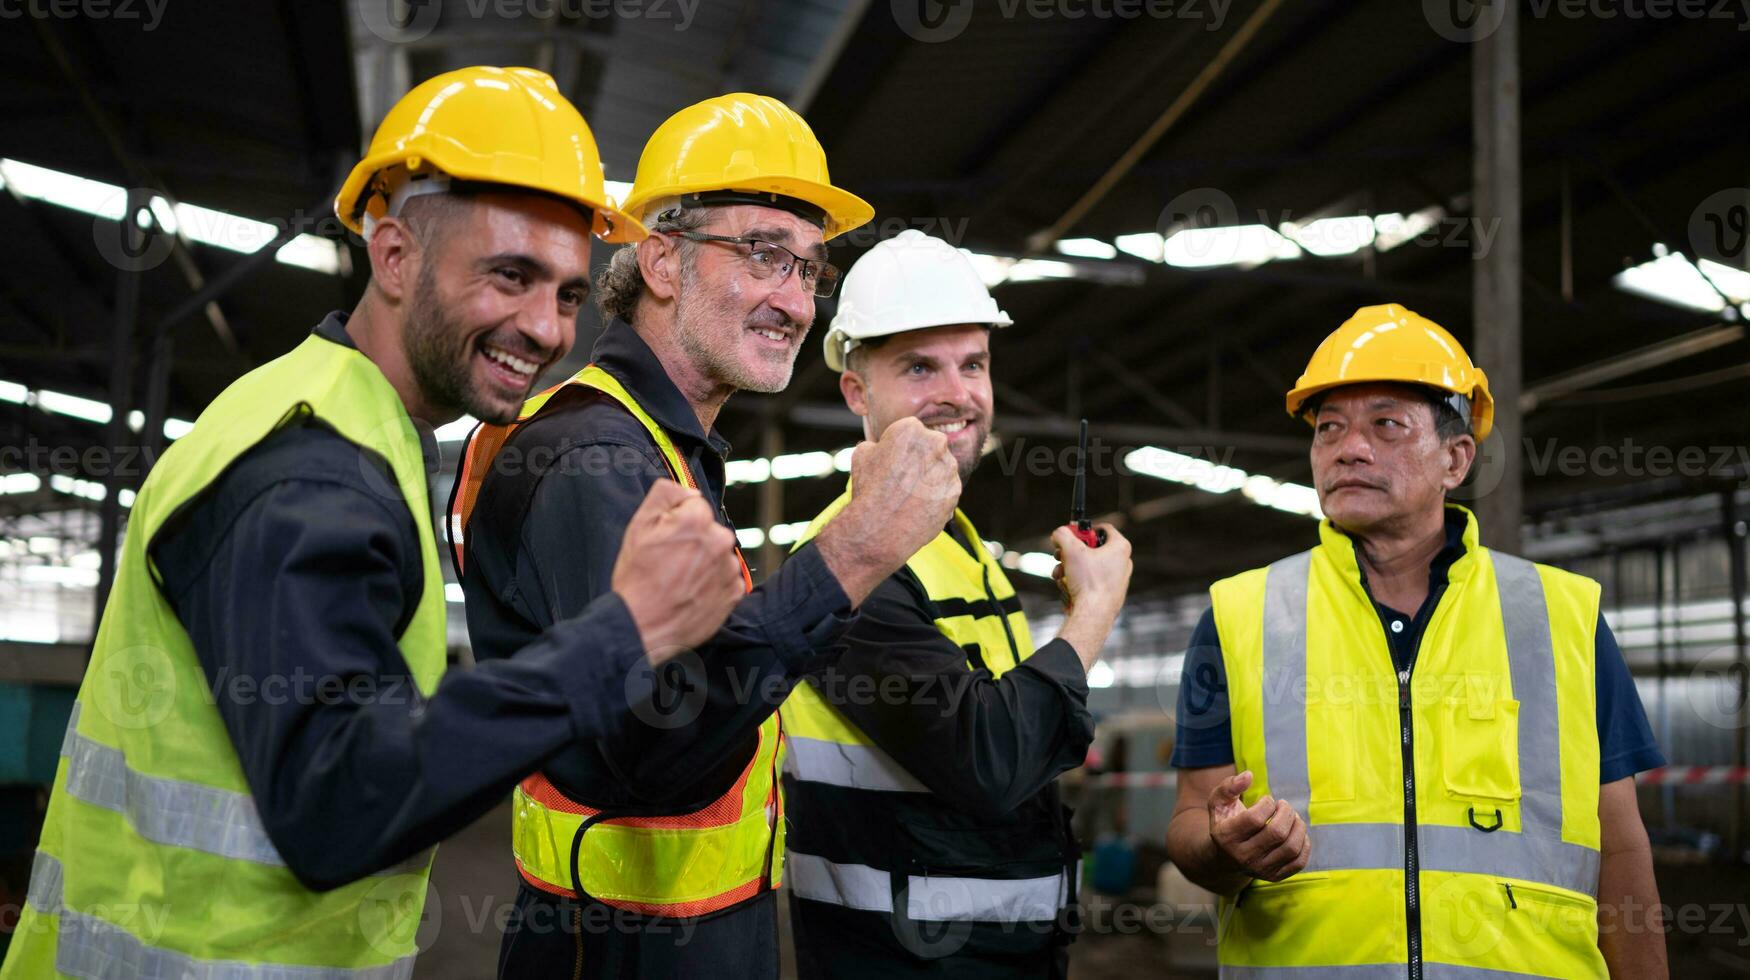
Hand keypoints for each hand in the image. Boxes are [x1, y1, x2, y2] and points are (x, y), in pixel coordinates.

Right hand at [612, 480, 742, 663]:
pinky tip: (692, 593)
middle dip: (693, 542)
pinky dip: (713, 584)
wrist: (641, 626)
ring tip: (679, 581)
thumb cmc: (636, 579)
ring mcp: (728, 569)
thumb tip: (686, 490)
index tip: (665, 539)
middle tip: (669, 563)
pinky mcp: (734, 593)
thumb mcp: (638, 526)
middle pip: (709, 530)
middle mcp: (719, 541)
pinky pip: (727, 579)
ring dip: (704, 563)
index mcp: (697, 520)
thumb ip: (665, 494)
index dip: (677, 521)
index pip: (695, 506)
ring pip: (718, 555)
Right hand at [814, 417, 959, 604]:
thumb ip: (877, 444)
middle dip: (921, 460)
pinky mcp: (955, 491)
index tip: (894, 462)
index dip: (902, 447)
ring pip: (941, 469)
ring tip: (910, 496)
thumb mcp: (862, 455)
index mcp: (911, 428)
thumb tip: (880, 446)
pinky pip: (946, 490)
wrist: (880, 527)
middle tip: (904, 479)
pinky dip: (936, 497)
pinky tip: (919, 507)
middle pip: (931, 448)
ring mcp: (949, 468)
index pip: (912, 431)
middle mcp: (935, 443)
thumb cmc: (869, 489)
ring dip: (930, 478)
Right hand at [1050, 523, 1130, 617]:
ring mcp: (1117, 580)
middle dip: (1071, 553)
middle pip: (1092, 549)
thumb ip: (1062, 535)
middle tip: (1060, 556)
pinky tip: (1067, 588)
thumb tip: (1058, 533)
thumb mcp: (1071, 550)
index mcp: (1120, 547)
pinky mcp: (1109, 594)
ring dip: (1069, 569)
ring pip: (1088, 567)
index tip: (1071, 535)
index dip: (1084, 530)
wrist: (1094, 615)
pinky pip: (1090, 582)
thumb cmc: (1088, 582)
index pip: (1103, 529)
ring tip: (1060, 576)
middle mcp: (1122, 562)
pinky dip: (1077, 583)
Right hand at [1206, 770, 1309, 882]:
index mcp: (1226, 837)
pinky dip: (1304, 843)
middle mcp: (1243, 857)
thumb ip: (1229, 786)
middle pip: (1277, 833)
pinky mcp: (1274, 876)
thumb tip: (1249, 775)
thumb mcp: (1219, 802)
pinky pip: (1299, 861)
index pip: (1255, 819)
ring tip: (1292, 817)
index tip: (1267, 800)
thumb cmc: (1225, 822)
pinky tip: (1296, 832)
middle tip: (1283, 806)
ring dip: (1298, 826)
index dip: (1267, 804)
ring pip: (1291, 847)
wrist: (1225, 858)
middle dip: (1286, 812)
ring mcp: (1260, 869)